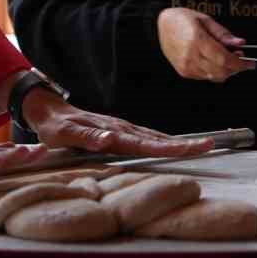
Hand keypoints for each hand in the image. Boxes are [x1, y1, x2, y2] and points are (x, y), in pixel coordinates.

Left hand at [20, 90, 214, 156]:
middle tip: (210, 146)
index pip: (146, 144)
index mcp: (112, 133)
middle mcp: (120, 129)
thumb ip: (87, 138)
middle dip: (184, 144)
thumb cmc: (53, 126)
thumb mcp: (64, 134)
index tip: (193, 148)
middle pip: (157, 139)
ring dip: (177, 143)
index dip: (170, 148)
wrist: (46, 109)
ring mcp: (120, 128)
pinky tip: (170, 146)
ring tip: (201, 145)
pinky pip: (144, 137)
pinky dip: (161, 141)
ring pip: (153, 137)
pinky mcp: (117, 130)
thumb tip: (111, 139)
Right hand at [156, 7, 254, 82]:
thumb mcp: (205, 20)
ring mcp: (186, 65)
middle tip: (241, 59)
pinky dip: (214, 72)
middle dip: (236, 68)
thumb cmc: (181, 19)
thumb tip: (239, 43)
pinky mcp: (183, 71)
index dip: (241, 64)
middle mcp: (190, 55)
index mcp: (197, 40)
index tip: (250, 63)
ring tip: (226, 58)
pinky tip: (213, 61)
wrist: (160, 24)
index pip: (224, 60)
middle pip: (221, 72)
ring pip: (214, 77)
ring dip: (225, 71)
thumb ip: (223, 33)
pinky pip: (205, 77)